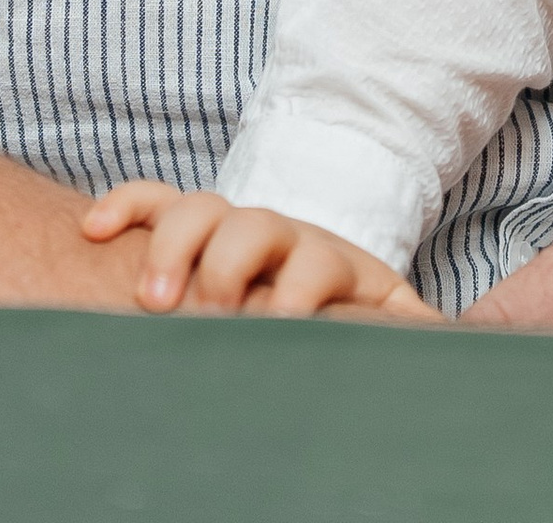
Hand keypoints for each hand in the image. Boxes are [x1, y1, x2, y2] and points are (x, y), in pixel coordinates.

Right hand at [81, 182, 439, 320]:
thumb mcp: (390, 325)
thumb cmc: (350, 320)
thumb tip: (457, 354)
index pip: (316, 267)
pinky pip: (155, 199)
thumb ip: (414, 335)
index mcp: (330, 265)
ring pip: (199, 208)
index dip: (297, 295)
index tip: (279, 329)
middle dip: (230, 264)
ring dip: (172, 244)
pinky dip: (127, 206)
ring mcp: (234, 225)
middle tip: (211, 311)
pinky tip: (94, 229)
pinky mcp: (195, 226)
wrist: (324, 272)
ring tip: (151, 298)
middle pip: (254, 226)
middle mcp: (279, 237)